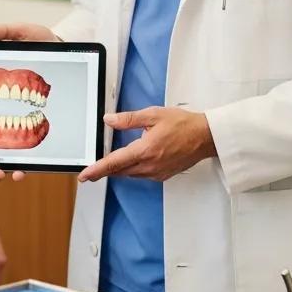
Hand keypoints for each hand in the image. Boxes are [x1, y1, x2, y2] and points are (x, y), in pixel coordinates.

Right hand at [0, 23, 59, 182]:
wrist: (73, 60)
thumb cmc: (48, 49)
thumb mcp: (28, 35)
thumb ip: (7, 32)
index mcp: (0, 98)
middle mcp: (10, 116)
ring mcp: (27, 126)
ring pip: (10, 155)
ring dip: (0, 168)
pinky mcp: (45, 133)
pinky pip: (34, 155)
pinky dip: (26, 166)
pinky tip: (21, 170)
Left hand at [78, 107, 215, 182]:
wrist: (206, 137)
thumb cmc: (184, 125)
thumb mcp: (153, 115)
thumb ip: (128, 119)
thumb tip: (109, 120)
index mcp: (145, 150)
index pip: (114, 162)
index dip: (97, 169)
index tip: (85, 175)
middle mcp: (150, 165)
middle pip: (119, 171)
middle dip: (104, 171)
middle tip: (91, 171)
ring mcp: (157, 172)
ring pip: (130, 174)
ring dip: (118, 170)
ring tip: (107, 164)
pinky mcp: (163, 175)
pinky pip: (141, 175)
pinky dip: (132, 170)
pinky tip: (131, 162)